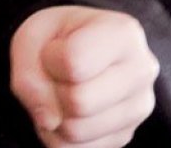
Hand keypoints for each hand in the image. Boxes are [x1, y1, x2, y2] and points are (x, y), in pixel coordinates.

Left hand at [11, 6, 158, 147]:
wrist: (76, 51)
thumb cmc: (56, 40)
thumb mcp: (30, 39)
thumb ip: (29, 77)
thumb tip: (50, 122)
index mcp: (124, 33)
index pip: (74, 61)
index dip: (50, 58)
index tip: (56, 49)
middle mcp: (142, 70)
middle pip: (79, 102)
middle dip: (53, 92)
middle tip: (57, 76)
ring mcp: (138, 107)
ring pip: (77, 131)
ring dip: (54, 118)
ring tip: (61, 94)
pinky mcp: (126, 134)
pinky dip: (60, 137)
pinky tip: (69, 112)